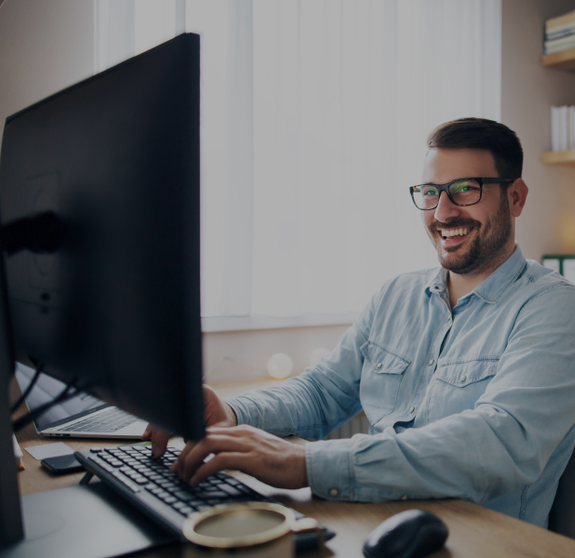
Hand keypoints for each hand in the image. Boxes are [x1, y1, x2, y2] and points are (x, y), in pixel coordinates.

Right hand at [142, 384, 236, 457]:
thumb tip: (186, 462)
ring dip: (155, 431)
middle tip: (157, 452)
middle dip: (159, 433)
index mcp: (202, 393)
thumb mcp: (221, 430)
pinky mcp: (177, 405)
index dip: (167, 430)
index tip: (162, 447)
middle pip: (167, 410)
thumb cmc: (226, 422)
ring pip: (163, 413)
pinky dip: (155, 426)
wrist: (228, 415)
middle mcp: (189, 392)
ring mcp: (181, 397)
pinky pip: (163, 415)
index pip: (178, 410)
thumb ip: (204, 443)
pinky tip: (147, 436)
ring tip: (155, 448)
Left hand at [170, 425, 307, 488]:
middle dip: (185, 453)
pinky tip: (197, 480)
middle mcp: (242, 434)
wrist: (304, 463)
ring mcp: (246, 444)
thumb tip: (219, 461)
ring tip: (184, 476)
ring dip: (190, 461)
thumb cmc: (281, 462)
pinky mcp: (251, 459)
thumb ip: (239, 451)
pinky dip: (203, 470)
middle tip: (177, 470)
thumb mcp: (256, 451)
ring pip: (207, 445)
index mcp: (242, 431)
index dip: (191, 445)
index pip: (208, 432)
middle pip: (203, 436)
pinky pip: (219, 461)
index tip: (181, 461)